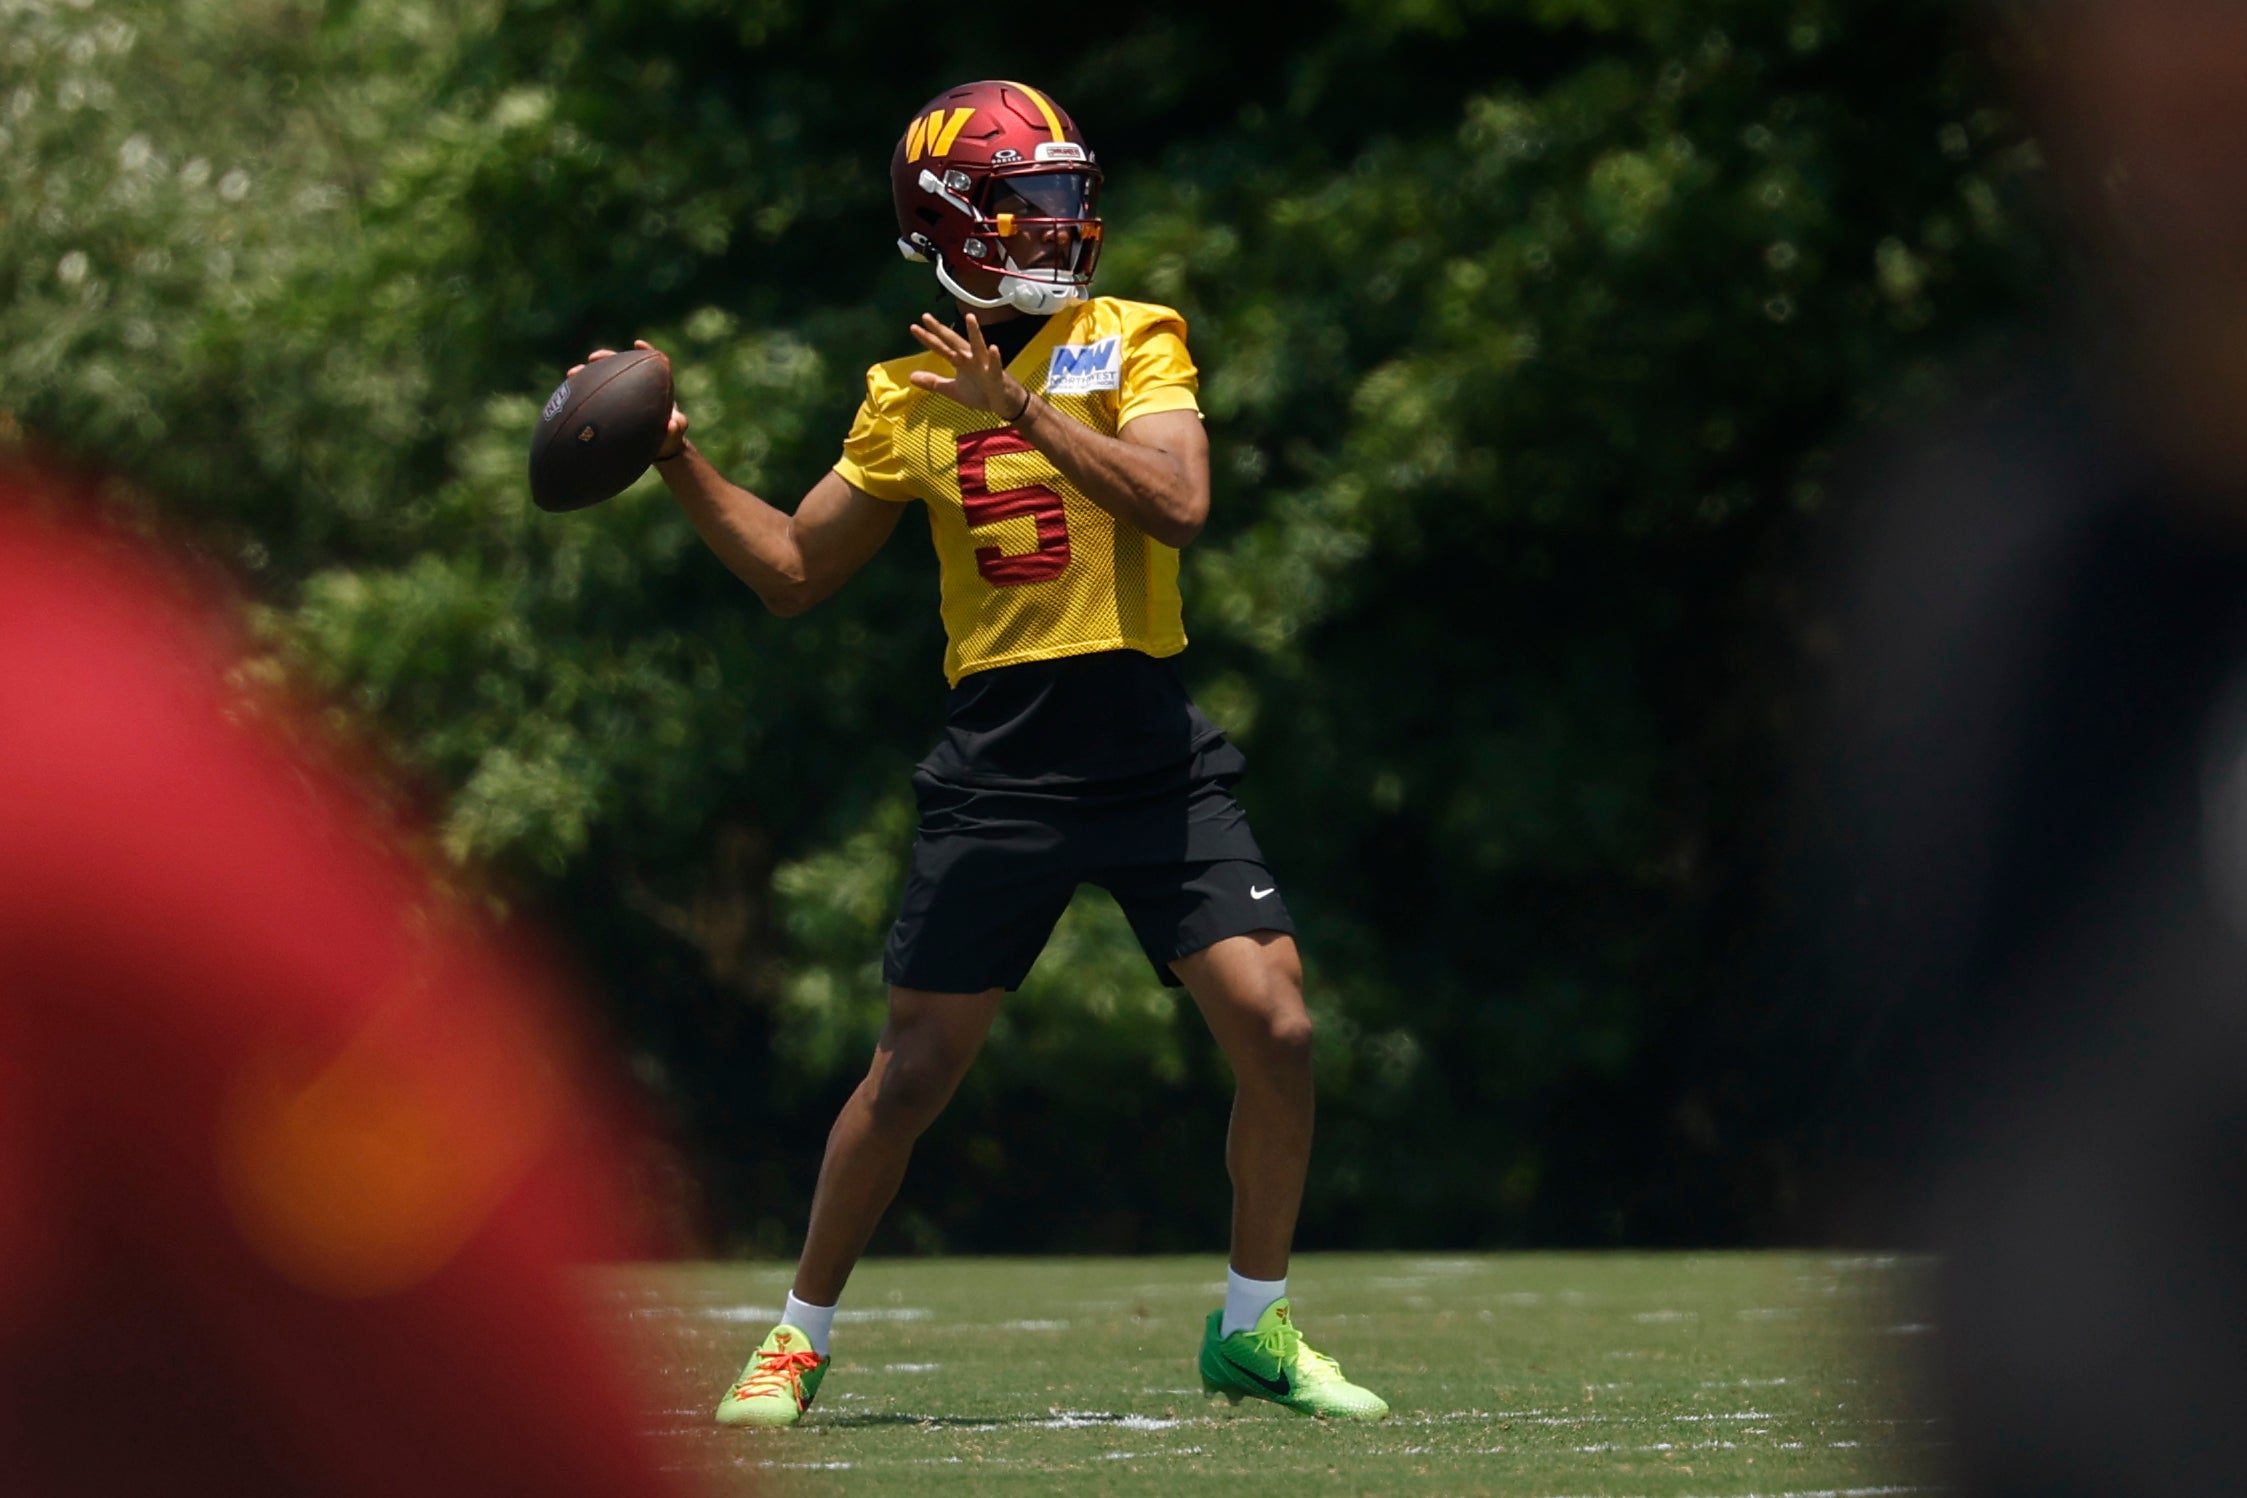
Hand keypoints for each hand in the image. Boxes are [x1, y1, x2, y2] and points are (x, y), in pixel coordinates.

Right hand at [566, 340, 688, 459]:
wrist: (657, 450)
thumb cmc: (669, 439)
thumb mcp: (675, 435)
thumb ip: (677, 428)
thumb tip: (672, 425)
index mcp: (654, 387)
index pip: (651, 363)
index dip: (645, 352)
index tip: (637, 345)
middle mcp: (635, 387)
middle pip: (619, 366)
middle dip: (605, 358)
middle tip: (592, 357)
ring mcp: (621, 396)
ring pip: (602, 379)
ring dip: (586, 374)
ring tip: (571, 374)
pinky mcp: (610, 407)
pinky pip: (595, 399)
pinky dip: (581, 396)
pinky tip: (565, 398)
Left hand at [906, 313, 1027, 418]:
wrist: (1004, 405)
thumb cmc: (981, 393)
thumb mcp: (952, 389)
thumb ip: (933, 382)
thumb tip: (911, 377)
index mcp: (960, 361)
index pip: (941, 347)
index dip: (928, 338)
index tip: (913, 327)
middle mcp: (971, 359)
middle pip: (954, 342)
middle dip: (942, 330)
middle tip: (926, 317)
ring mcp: (985, 366)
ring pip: (979, 347)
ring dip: (975, 333)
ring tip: (971, 318)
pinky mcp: (997, 376)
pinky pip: (996, 366)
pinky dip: (995, 358)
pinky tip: (994, 348)